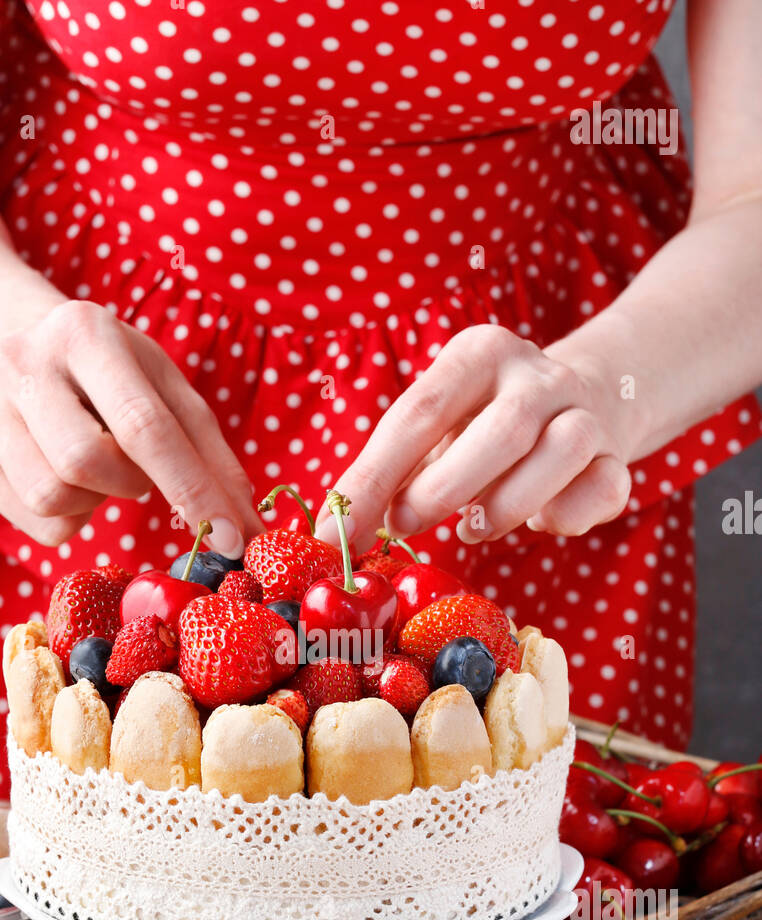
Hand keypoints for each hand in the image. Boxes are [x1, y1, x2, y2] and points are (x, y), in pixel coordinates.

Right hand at [0, 299, 260, 550]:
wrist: (21, 344)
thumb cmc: (114, 373)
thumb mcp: (166, 388)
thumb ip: (211, 454)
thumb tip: (248, 528)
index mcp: (84, 333)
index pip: (142, 424)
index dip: (191, 488)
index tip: (232, 538)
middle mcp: (21, 363)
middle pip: (84, 463)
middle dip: (129, 483)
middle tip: (138, 471)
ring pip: (53, 498)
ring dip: (98, 500)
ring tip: (102, 469)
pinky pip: (38, 524)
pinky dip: (73, 517)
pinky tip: (72, 481)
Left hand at [315, 325, 632, 548]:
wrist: (588, 396)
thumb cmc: (483, 423)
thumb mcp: (435, 429)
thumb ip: (392, 470)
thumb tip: (336, 531)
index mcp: (478, 353)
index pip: (419, 413)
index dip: (374, 477)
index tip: (337, 531)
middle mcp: (537, 374)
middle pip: (500, 431)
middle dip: (443, 490)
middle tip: (404, 526)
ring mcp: (585, 412)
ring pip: (560, 456)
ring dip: (508, 505)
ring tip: (473, 527)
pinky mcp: (618, 456)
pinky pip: (602, 491)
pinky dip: (564, 518)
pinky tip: (539, 522)